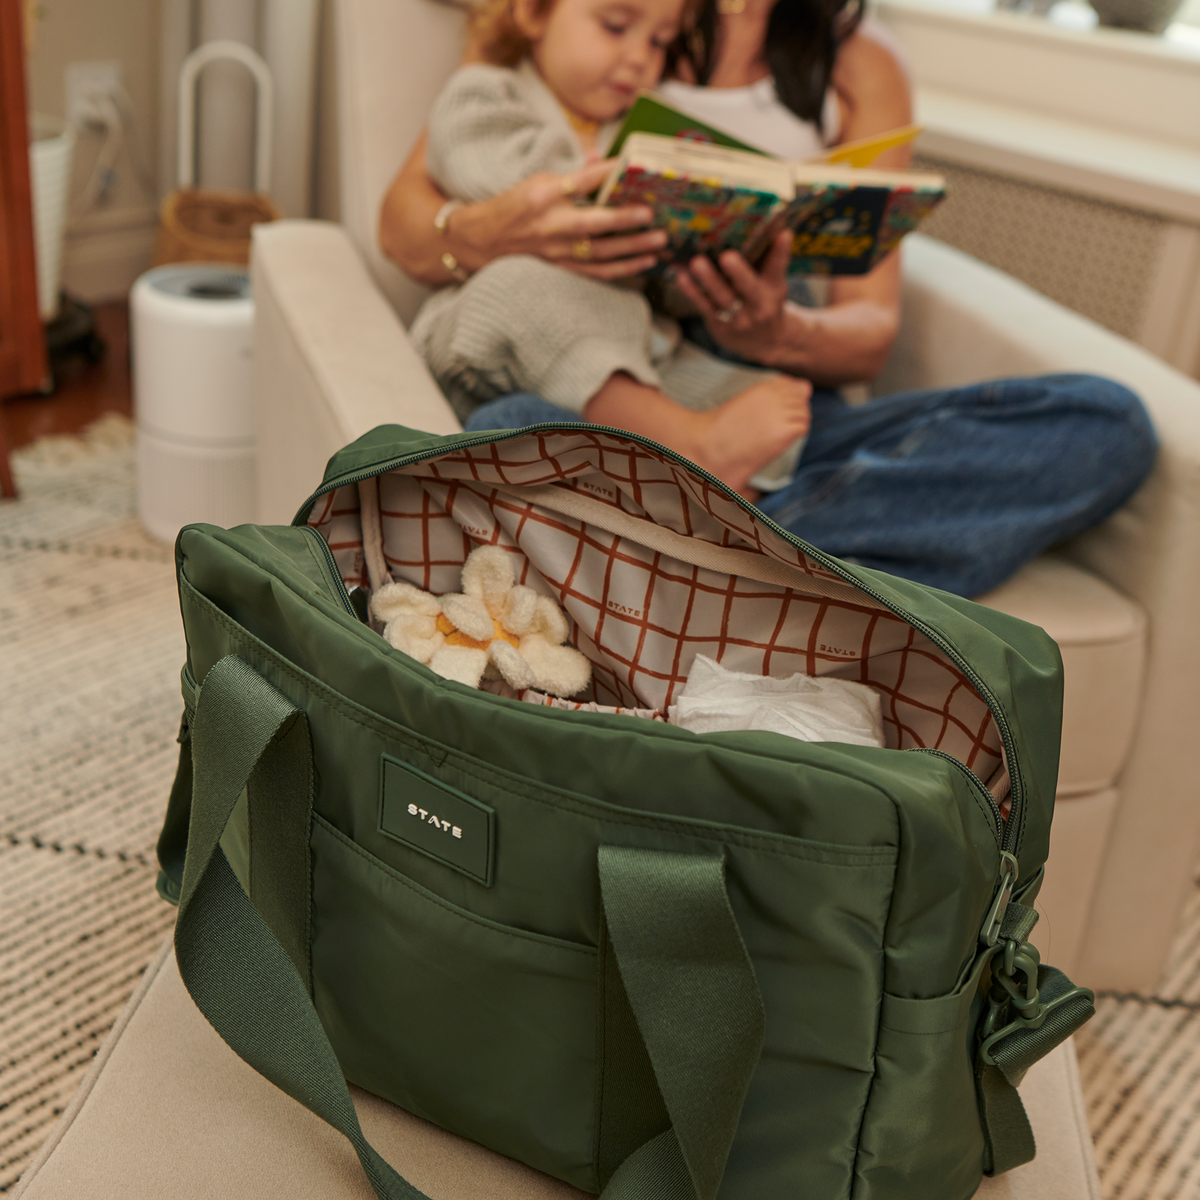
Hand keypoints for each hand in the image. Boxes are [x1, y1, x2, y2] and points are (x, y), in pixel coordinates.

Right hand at [455, 159, 667, 281]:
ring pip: (601, 252)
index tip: (632, 165)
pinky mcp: (561, 269)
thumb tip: (602, 159)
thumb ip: (572, 174)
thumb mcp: (537, 181)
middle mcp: (551, 225)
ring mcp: (556, 251)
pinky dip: (622, 269)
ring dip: (632, 248)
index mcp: (544, 195)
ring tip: (659, 242)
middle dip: (625, 219)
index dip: (607, 172)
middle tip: (653, 214)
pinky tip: (643, 263)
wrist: (484, 241)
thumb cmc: (514, 206)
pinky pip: (596, 272)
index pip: (581, 181)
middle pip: (594, 222)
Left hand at [670, 230, 793, 366]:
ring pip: (723, 298)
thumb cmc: (766, 302)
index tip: (783, 233)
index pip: (779, 268)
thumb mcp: (774, 285)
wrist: (766, 343)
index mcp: (774, 291)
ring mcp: (738, 319)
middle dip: (739, 272)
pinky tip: (682, 277)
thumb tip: (771, 226)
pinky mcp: (719, 326)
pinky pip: (704, 306)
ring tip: (696, 262)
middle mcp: (759, 306)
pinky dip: (692, 292)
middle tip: (727, 256)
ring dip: (709, 280)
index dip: (781, 251)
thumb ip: (770, 260)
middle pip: (749, 287)